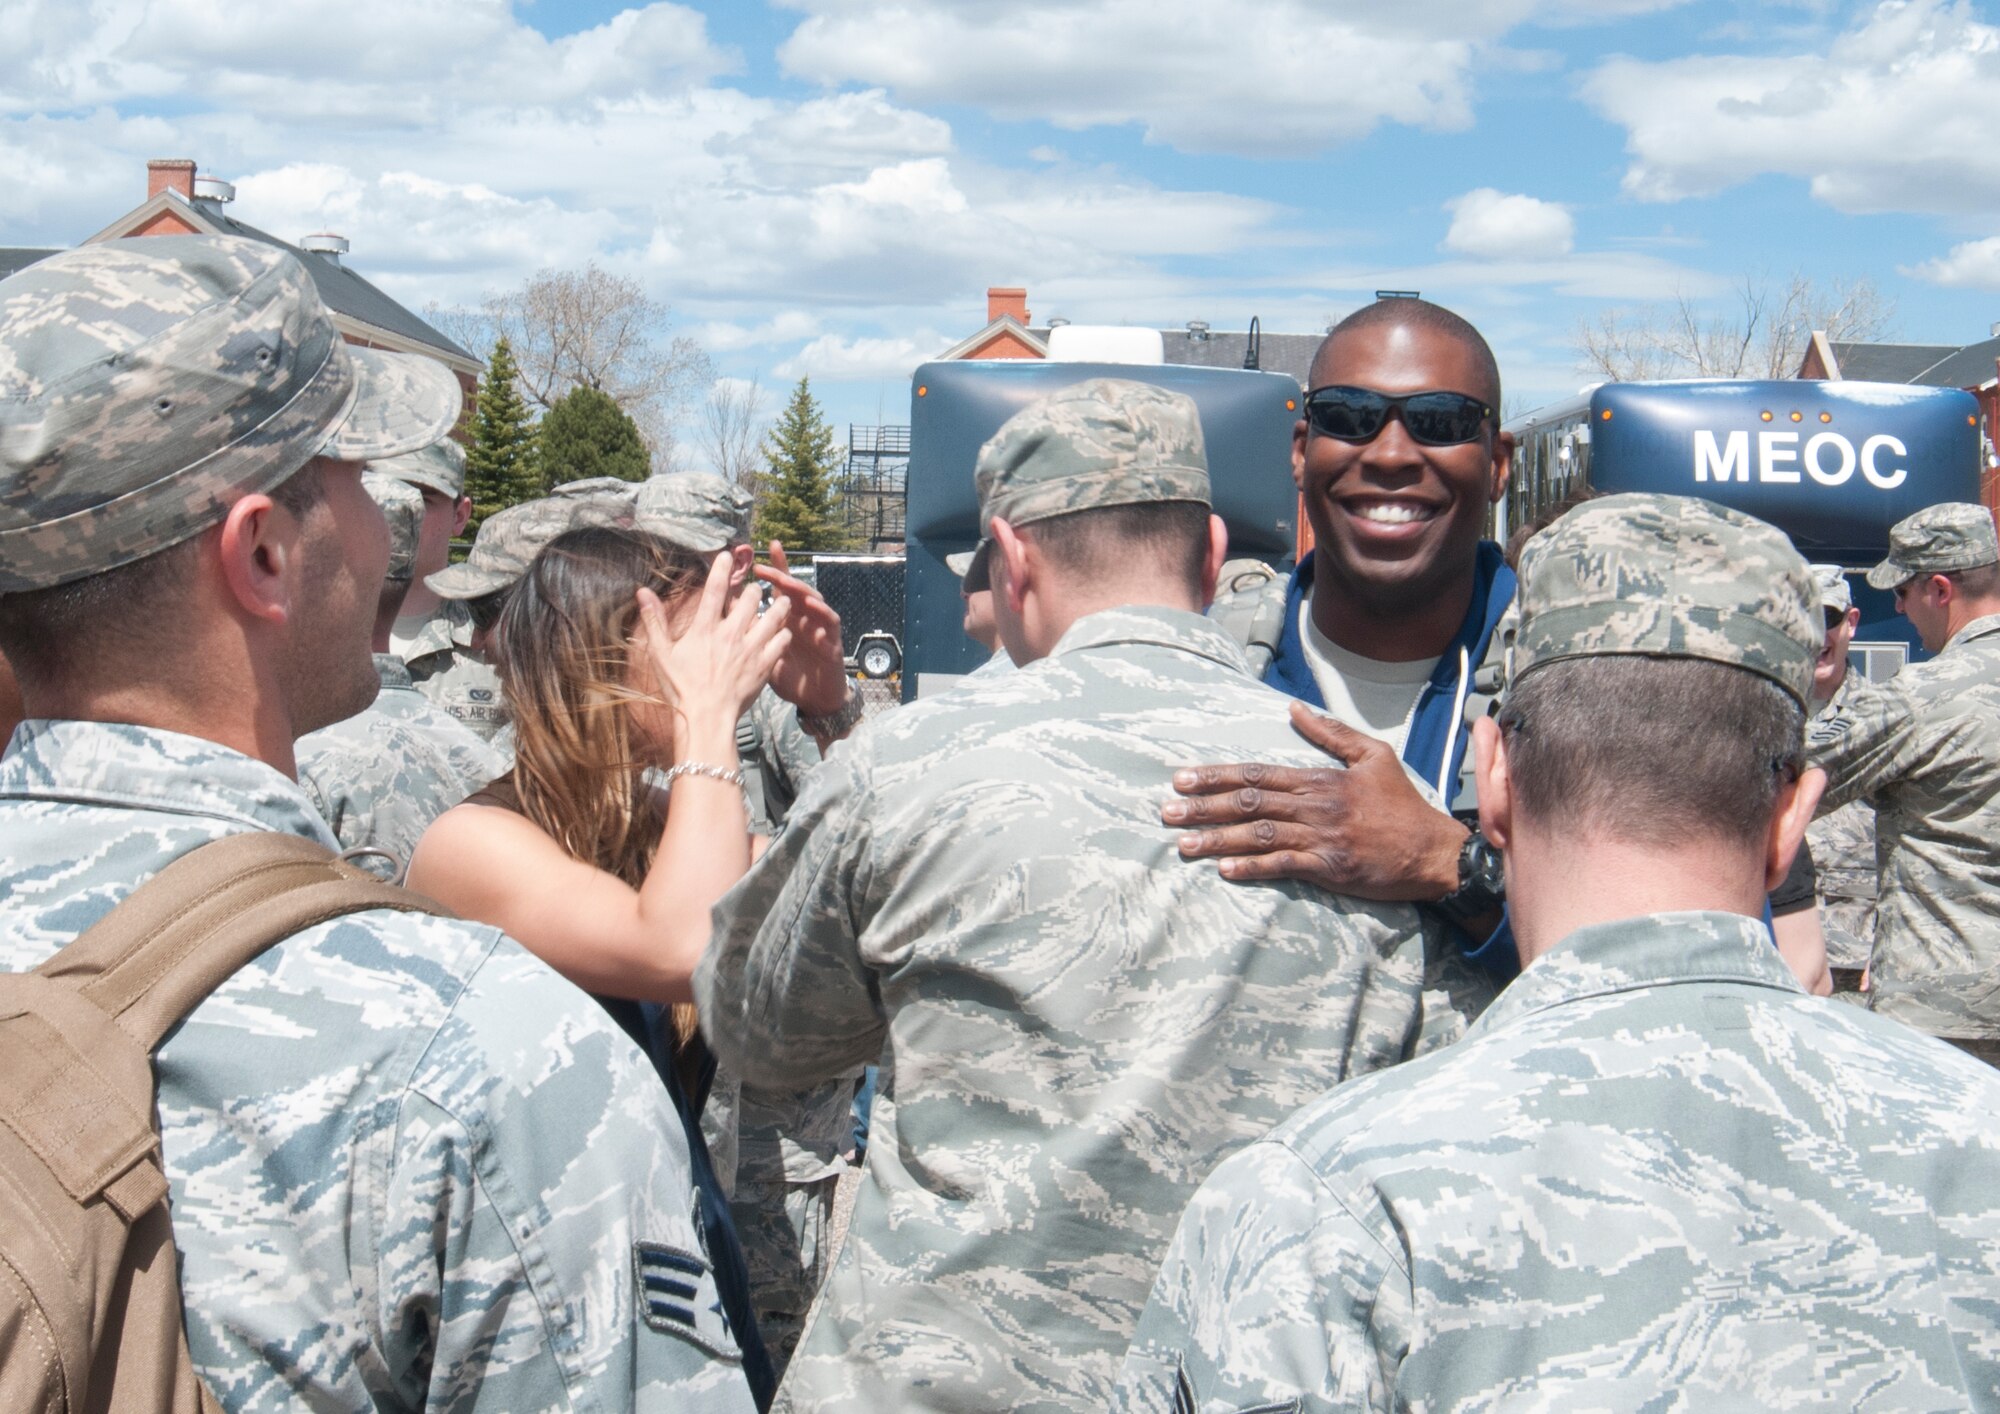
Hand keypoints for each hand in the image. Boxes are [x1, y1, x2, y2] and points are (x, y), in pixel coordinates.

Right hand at [634, 552, 790, 743]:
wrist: (706, 718)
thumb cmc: (681, 688)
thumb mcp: (661, 654)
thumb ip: (654, 621)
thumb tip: (642, 592)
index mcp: (704, 629)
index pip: (714, 589)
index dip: (721, 567)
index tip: (726, 554)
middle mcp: (729, 633)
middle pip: (749, 597)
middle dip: (752, 589)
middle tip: (753, 590)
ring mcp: (750, 649)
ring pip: (772, 615)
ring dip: (776, 605)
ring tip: (779, 601)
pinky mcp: (764, 665)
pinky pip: (782, 641)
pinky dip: (783, 633)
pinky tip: (782, 631)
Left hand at [755, 540, 851, 715]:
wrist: (814, 700)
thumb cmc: (789, 676)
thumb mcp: (764, 655)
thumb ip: (751, 637)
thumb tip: (724, 621)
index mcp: (788, 619)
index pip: (779, 590)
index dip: (772, 572)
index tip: (755, 558)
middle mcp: (805, 618)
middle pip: (795, 589)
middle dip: (781, 575)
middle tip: (763, 568)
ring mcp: (820, 628)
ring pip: (814, 600)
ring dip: (801, 590)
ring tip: (787, 584)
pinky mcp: (833, 641)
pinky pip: (831, 622)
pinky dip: (823, 613)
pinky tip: (814, 606)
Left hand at [1163, 701, 1466, 902]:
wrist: (1434, 850)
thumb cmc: (1403, 805)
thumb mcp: (1373, 756)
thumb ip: (1331, 733)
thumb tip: (1294, 708)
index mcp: (1320, 779)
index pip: (1257, 775)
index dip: (1217, 776)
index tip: (1182, 778)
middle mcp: (1315, 806)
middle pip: (1249, 803)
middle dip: (1203, 807)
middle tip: (1167, 812)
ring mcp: (1322, 838)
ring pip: (1259, 835)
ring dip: (1217, 839)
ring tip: (1183, 844)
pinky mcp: (1331, 868)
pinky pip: (1284, 866)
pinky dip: (1253, 867)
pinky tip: (1225, 869)